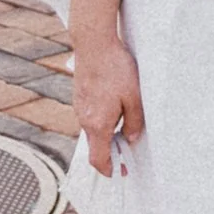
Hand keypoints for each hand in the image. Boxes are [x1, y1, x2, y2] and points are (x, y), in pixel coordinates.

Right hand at [72, 23, 144, 176]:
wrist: (93, 42)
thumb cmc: (115, 68)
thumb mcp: (134, 97)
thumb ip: (134, 122)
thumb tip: (131, 139)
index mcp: (97, 124)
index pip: (98, 159)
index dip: (110, 170)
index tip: (122, 171)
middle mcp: (84, 119)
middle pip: (96, 145)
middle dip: (112, 150)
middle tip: (129, 144)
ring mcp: (79, 107)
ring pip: (93, 129)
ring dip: (108, 132)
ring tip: (126, 119)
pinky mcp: (80, 96)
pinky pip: (90, 115)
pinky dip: (102, 118)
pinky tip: (115, 103)